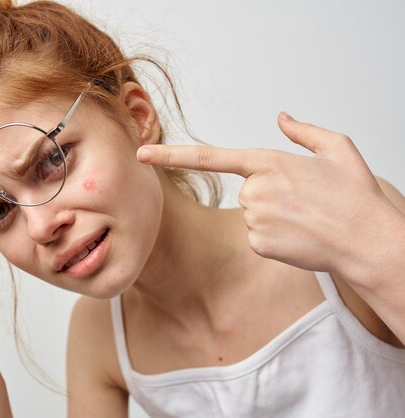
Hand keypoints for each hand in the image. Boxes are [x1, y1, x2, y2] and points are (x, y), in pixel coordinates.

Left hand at [137, 112, 396, 277]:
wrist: (368, 240)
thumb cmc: (355, 195)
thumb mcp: (338, 149)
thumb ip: (304, 132)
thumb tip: (282, 118)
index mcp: (268, 163)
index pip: (210, 157)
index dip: (172, 155)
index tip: (143, 155)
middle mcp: (255, 190)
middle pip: (245, 191)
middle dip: (268, 195)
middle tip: (302, 201)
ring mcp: (254, 218)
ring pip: (251, 214)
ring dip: (273, 216)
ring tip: (304, 219)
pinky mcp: (257, 243)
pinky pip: (256, 237)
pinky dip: (274, 237)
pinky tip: (298, 236)